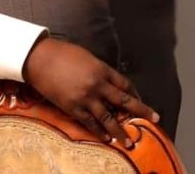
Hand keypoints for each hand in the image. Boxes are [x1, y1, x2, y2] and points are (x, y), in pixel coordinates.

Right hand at [23, 37, 158, 144]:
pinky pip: (90, 123)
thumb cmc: (62, 53)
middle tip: (154, 118)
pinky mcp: (73, 108)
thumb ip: (98, 70)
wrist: (40, 59)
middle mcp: (98, 85)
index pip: (124, 84)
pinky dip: (99, 132)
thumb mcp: (86, 57)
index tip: (139, 99)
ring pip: (108, 118)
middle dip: (140, 111)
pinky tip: (105, 138)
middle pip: (123, 101)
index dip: (134, 93)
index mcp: (102, 69)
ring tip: (128, 142)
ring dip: (119, 131)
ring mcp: (86, 98)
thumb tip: (106, 82)